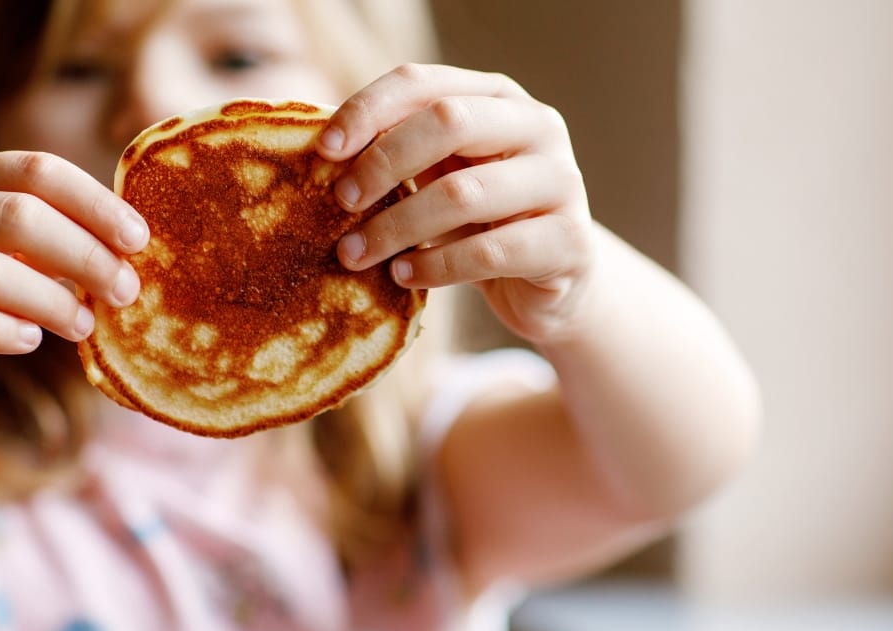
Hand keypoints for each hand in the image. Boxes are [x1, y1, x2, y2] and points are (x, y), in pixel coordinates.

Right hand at [0, 151, 146, 431]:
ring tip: (83, 325)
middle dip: (85, 255)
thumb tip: (137, 243)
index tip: (139, 241)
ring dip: (52, 302)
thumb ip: (61, 235)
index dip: (95, 203)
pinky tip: (31, 340)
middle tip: (125, 291)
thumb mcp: (14, 252)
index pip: (36, 170)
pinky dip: (4, 332)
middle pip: (17, 216)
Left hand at [317, 64, 595, 343]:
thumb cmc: (482, 223)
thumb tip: (322, 152)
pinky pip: (491, 251)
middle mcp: (539, 128)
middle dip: (383, 162)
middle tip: (341, 202)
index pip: (424, 83)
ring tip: (356, 254)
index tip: (324, 151)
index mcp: (499, 98)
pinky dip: (436, 266)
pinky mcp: (571, 243)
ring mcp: (562, 183)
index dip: (368, 109)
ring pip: (465, 193)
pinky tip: (404, 276)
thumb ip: (401, 155)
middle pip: (449, 121)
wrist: (552, 285)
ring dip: (397, 226)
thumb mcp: (442, 177)